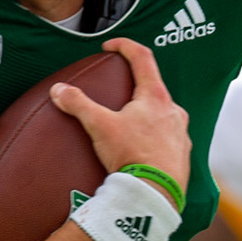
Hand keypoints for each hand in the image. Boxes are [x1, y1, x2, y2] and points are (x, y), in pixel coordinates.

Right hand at [49, 38, 190, 203]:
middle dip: (136, 88)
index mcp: (155, 97)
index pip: (143, 58)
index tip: (111, 46)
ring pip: (163, 115)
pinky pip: (168, 140)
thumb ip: (79, 105)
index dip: (125, 46)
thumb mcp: (100, 126)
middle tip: (118, 94)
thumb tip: (59, 90)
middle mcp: (173, 111)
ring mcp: (181, 134)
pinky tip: (142, 151)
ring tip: (129, 127)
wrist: (156, 194)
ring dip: (147, 116)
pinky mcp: (182, 156)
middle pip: (154, 88)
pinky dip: (154, 140)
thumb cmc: (133, 156)